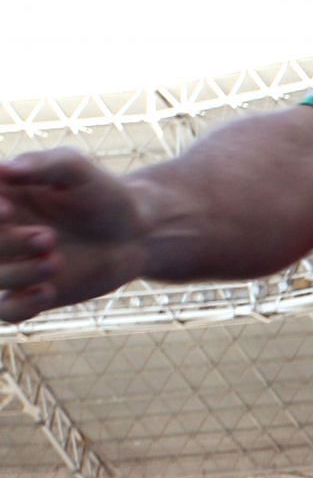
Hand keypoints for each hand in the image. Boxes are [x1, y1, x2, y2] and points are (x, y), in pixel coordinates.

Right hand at [0, 150, 150, 322]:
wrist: (135, 232)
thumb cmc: (102, 192)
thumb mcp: (75, 169)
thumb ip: (42, 165)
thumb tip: (5, 169)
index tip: (9, 210)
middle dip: (5, 244)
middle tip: (49, 237)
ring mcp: (9, 264)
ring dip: (17, 273)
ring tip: (56, 260)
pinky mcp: (28, 292)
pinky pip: (7, 311)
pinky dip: (21, 306)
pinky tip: (49, 292)